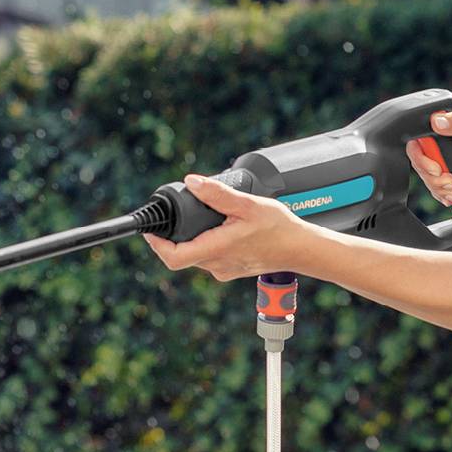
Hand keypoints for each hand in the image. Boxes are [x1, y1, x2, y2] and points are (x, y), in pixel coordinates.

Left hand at [140, 173, 308, 281]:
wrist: (301, 248)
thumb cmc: (279, 228)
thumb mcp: (248, 204)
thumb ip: (218, 194)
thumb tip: (192, 182)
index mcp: (217, 250)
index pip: (173, 257)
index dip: (156, 245)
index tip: (150, 231)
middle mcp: (217, 264)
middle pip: (182, 254)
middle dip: (173, 236)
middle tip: (173, 216)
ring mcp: (224, 269)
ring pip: (196, 255)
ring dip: (191, 238)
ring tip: (197, 218)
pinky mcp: (231, 269)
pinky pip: (209, 257)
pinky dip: (206, 243)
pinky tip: (217, 228)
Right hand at [415, 102, 451, 208]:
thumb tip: (437, 120)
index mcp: (441, 123)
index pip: (417, 141)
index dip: (422, 159)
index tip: (437, 169)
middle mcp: (438, 139)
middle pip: (420, 162)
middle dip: (433, 177)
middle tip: (449, 181)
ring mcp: (441, 154)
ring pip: (426, 176)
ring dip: (439, 188)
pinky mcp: (446, 168)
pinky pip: (435, 184)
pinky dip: (442, 193)